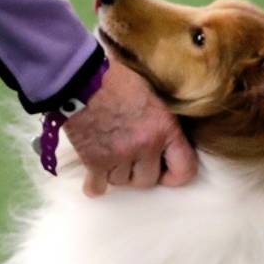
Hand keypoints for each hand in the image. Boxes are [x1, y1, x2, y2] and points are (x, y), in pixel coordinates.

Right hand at [62, 60, 196, 196]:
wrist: (79, 76)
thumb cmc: (116, 78)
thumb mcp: (152, 93)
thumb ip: (162, 120)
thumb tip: (168, 139)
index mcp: (165, 128)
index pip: (184, 170)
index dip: (174, 175)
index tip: (165, 171)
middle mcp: (146, 146)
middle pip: (148, 180)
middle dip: (139, 172)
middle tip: (130, 157)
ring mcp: (119, 155)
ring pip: (122, 182)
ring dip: (117, 173)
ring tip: (110, 154)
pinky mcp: (94, 161)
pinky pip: (98, 186)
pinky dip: (95, 183)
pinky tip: (96, 174)